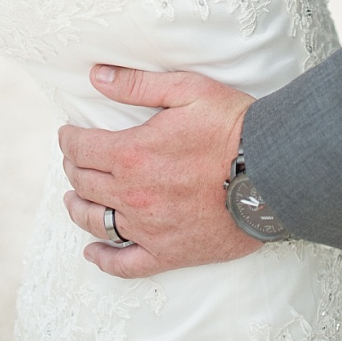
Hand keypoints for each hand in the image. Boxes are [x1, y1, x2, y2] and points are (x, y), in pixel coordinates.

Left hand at [59, 65, 259, 277]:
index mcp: (132, 153)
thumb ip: (137, 85)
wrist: (274, 172)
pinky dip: (103, 259)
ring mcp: (149, 227)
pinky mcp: (169, 253)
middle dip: (73, 168)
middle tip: (73, 159)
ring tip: (73, 199)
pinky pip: (125, 264)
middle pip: (85, 183)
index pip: (82, 149)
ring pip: (96, 222)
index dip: (68, 140)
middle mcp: (134, 194)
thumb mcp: (186, 89)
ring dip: (78, 208)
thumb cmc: (233, 126)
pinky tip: (92, 252)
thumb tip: (96, 76)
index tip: (67, 135)